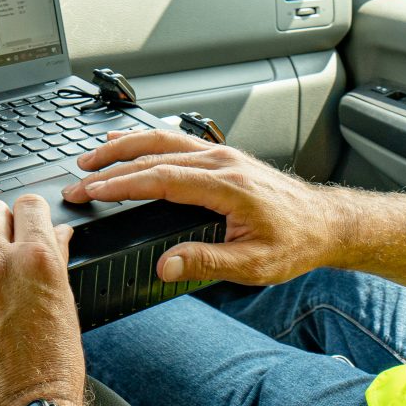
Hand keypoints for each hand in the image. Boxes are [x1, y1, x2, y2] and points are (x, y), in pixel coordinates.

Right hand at [64, 130, 343, 286]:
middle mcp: (222, 162)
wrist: (327, 224)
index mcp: (226, 185)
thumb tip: (165, 265)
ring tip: (93, 157)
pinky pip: (178, 142)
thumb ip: (207, 264)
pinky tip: (132, 147)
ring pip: (164, 141)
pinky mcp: (225, 157)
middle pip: (155, 152)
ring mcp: (224, 155)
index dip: (122, 184)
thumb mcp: (254, 264)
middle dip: (112, 164)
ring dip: (125, 147)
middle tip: (79, 177)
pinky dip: (148, 142)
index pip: (161, 179)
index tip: (92, 191)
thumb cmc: (296, 242)